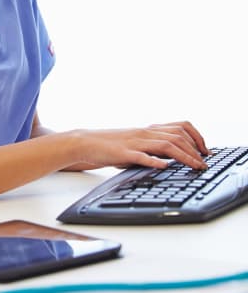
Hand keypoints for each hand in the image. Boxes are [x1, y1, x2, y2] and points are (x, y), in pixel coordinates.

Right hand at [74, 121, 209, 170]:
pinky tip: (164, 166)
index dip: (196, 137)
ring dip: (184, 156)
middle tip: (204, 163)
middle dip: (195, 149)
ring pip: (165, 145)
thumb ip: (152, 148)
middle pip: (177, 136)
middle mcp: (144, 133)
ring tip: (195, 166)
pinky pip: (141, 156)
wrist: (86, 143)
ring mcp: (134, 142)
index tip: (205, 150)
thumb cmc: (111, 146)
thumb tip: (171, 158)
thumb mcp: (135, 144)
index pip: (179, 126)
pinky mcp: (123, 153)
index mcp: (148, 130)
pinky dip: (154, 160)